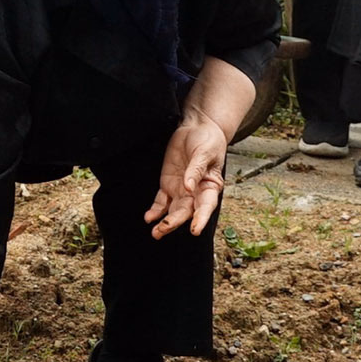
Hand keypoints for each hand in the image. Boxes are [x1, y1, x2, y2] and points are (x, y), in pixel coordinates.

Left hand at [144, 113, 226, 238]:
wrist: (196, 128)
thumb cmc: (208, 140)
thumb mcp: (204, 152)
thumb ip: (196, 170)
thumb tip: (189, 187)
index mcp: (210, 186)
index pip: (206, 206)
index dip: (200, 218)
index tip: (195, 230)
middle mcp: (196, 193)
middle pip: (186, 211)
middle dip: (174, 222)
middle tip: (163, 229)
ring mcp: (181, 190)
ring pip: (173, 210)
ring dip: (164, 222)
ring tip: (155, 233)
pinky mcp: (168, 185)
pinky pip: (161, 201)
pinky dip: (155, 210)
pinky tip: (149, 218)